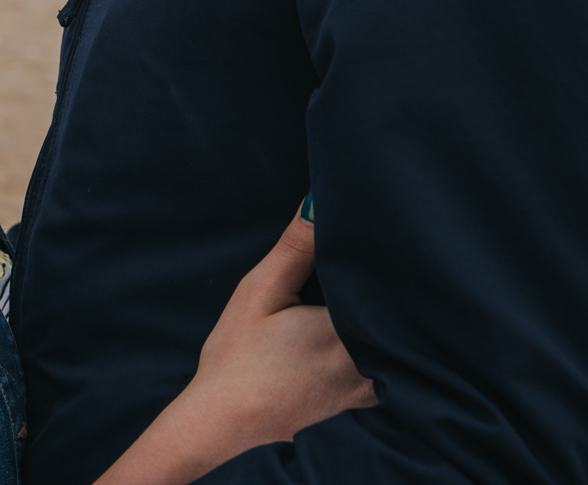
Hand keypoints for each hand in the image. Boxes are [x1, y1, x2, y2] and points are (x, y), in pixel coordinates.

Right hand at [96, 211, 375, 484]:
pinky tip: (364, 328)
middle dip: (388, 283)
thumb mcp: (260, 291)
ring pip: (395, 338)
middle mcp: (373, 360)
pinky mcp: (364, 399)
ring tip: (372, 289)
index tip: (384, 232)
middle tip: (385, 252)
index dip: (385, 255)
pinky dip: (383, 342)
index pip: (385, 282)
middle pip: (395, 310)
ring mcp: (372, 386)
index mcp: (350, 328)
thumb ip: (295, 247)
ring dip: (387, 315)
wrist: (225, 419)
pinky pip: (389, 363)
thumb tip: (319, 202)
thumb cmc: (238, 355)